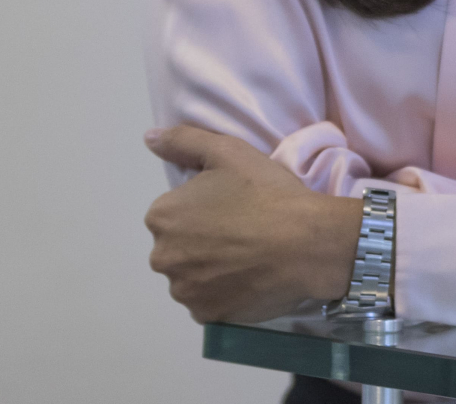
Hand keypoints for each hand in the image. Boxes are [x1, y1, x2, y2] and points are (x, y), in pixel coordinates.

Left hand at [143, 125, 363, 323]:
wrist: (306, 242)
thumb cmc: (266, 193)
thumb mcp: (228, 151)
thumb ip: (184, 142)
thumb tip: (149, 139)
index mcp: (162, 216)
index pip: (173, 213)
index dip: (203, 209)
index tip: (232, 207)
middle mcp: (162, 257)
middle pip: (178, 247)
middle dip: (201, 241)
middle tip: (242, 230)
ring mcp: (183, 291)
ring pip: (191, 276)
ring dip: (209, 269)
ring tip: (248, 256)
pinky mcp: (205, 316)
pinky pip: (207, 302)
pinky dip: (222, 293)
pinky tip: (248, 278)